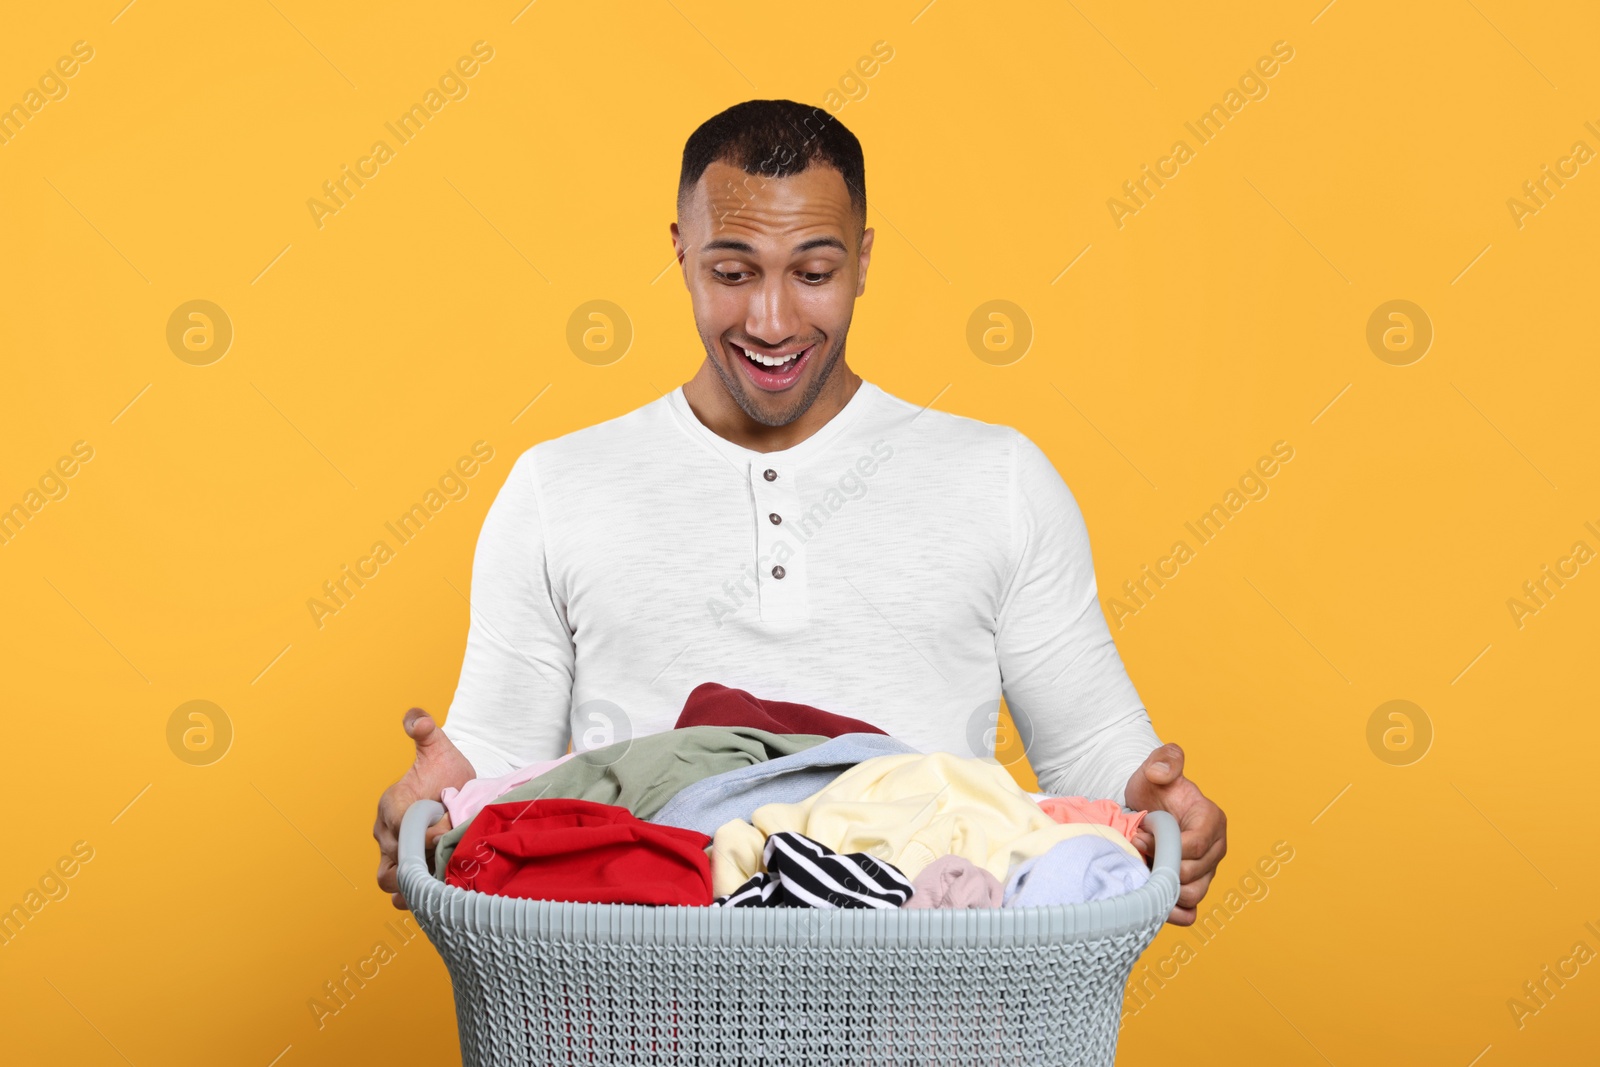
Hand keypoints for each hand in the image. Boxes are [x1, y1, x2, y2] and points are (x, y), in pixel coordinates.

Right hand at [373, 707, 474, 908]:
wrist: (458, 794)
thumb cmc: (446, 772)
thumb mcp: (439, 748)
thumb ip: (426, 731)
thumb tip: (416, 719)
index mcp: (391, 805)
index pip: (396, 827)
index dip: (422, 831)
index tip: (448, 825)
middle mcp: (387, 834)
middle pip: (389, 863)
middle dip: (420, 861)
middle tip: (450, 855)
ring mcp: (396, 856)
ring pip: (391, 883)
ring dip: (417, 886)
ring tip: (445, 879)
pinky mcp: (411, 871)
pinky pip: (404, 894)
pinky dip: (419, 897)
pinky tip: (443, 893)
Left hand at [1123, 742, 1225, 925]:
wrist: (1146, 807)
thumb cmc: (1153, 788)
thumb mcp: (1155, 766)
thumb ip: (1164, 760)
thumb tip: (1161, 774)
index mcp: (1212, 820)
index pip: (1193, 846)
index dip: (1163, 845)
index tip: (1140, 834)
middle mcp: (1215, 849)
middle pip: (1192, 875)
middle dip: (1160, 864)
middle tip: (1137, 849)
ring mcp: (1206, 871)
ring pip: (1192, 896)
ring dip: (1162, 888)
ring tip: (1142, 869)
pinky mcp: (1194, 888)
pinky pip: (1189, 912)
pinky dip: (1169, 910)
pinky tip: (1148, 894)